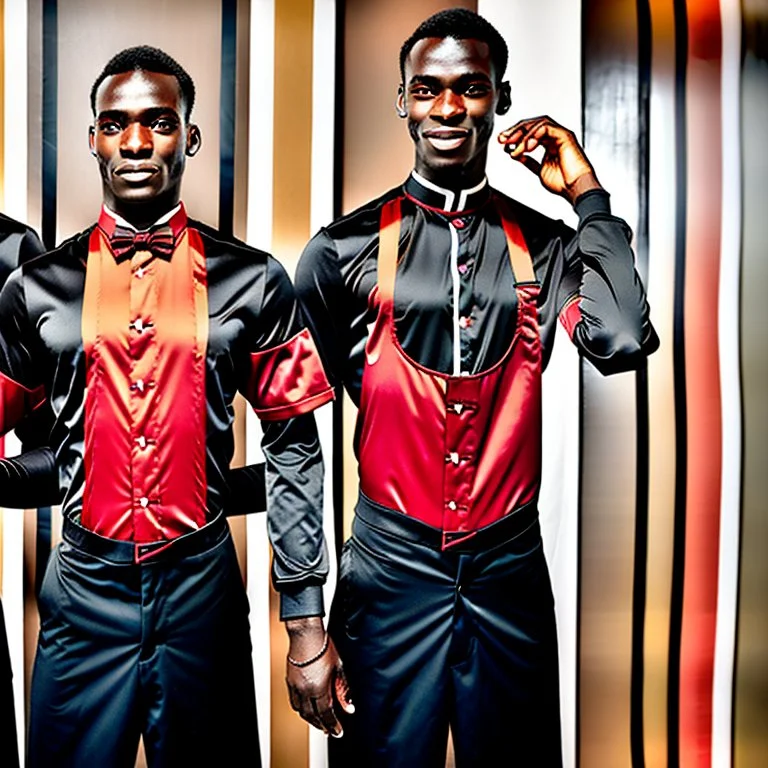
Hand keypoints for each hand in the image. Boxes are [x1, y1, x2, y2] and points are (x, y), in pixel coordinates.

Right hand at [284, 617, 353, 736]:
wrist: (306, 634)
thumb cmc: (323, 646)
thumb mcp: (339, 668)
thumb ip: (343, 690)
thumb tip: (349, 707)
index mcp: (318, 688)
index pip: (326, 714)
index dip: (333, 725)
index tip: (338, 732)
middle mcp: (305, 690)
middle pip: (312, 716)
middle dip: (321, 725)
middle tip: (329, 730)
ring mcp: (295, 686)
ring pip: (301, 711)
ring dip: (310, 719)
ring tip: (319, 722)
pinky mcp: (289, 681)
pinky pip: (294, 702)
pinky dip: (301, 709)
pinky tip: (306, 708)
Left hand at [498, 116, 601, 204]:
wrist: (575, 189)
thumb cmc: (563, 183)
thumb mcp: (538, 170)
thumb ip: (527, 161)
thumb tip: (514, 153)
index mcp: (549, 144)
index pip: (529, 133)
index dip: (514, 136)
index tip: (502, 142)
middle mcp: (555, 137)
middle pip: (532, 125)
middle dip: (515, 131)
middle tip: (503, 139)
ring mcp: (560, 135)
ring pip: (538, 123)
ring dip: (523, 133)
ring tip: (514, 145)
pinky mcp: (565, 135)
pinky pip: (546, 127)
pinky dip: (534, 135)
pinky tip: (527, 146)